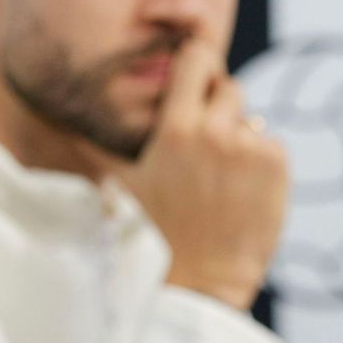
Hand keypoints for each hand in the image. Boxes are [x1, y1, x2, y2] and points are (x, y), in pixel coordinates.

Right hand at [113, 39, 288, 309]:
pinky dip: (262, 163)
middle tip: (206, 146)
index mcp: (175, 127)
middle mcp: (215, 131)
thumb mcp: (121, 181)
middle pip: (229, 88)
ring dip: (240, 140)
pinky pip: (272, 145)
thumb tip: (65, 117)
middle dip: (219, 109)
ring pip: (251, 121)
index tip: (195, 81)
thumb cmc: (153, 232)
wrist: (198, 283)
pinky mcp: (277, 168)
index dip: (197, 66)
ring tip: (220, 181)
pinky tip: (241, 192)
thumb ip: (99, 142)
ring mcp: (250, 148)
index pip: (197, 58)